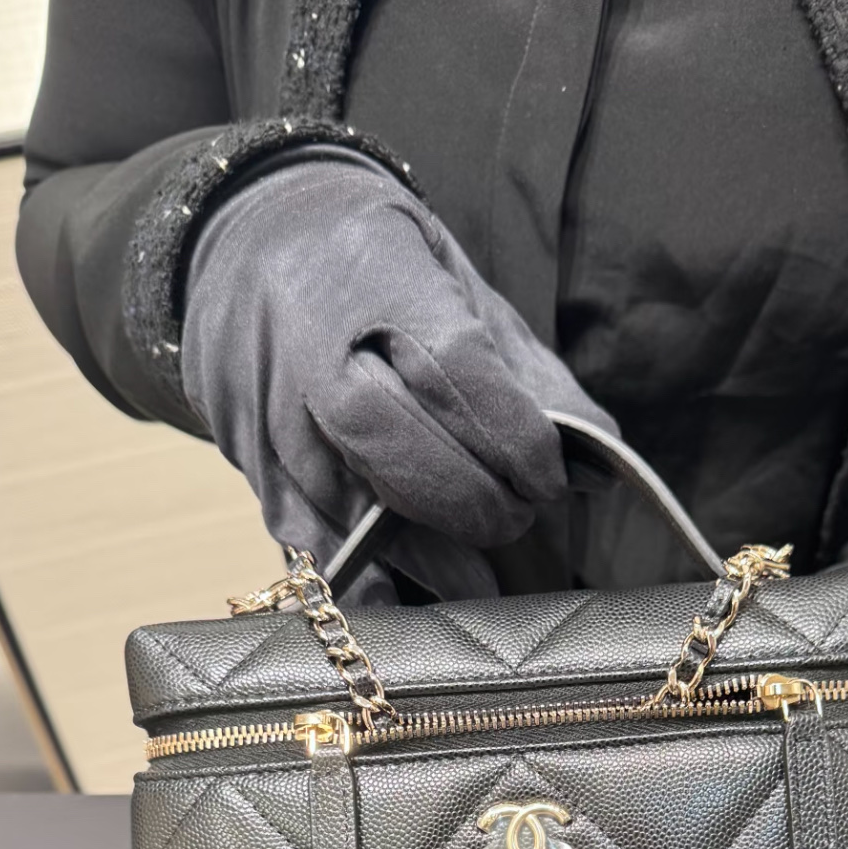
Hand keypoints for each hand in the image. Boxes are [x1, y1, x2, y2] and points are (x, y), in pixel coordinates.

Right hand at [181, 158, 615, 572]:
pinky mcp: (250, 468)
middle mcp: (309, 342)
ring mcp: (269, 410)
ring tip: (482, 584)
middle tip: (514, 524)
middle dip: (466, 497)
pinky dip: (360, 585)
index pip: (451, 362)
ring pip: (345, 501)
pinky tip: (407, 606)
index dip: (508, 432)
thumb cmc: (381, 271)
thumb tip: (597, 464)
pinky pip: (305, 542)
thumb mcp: (458, 284)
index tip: (548, 480)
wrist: (250, 243)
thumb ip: (527, 373)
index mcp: (375, 274)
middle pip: (389, 435)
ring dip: (425, 555)